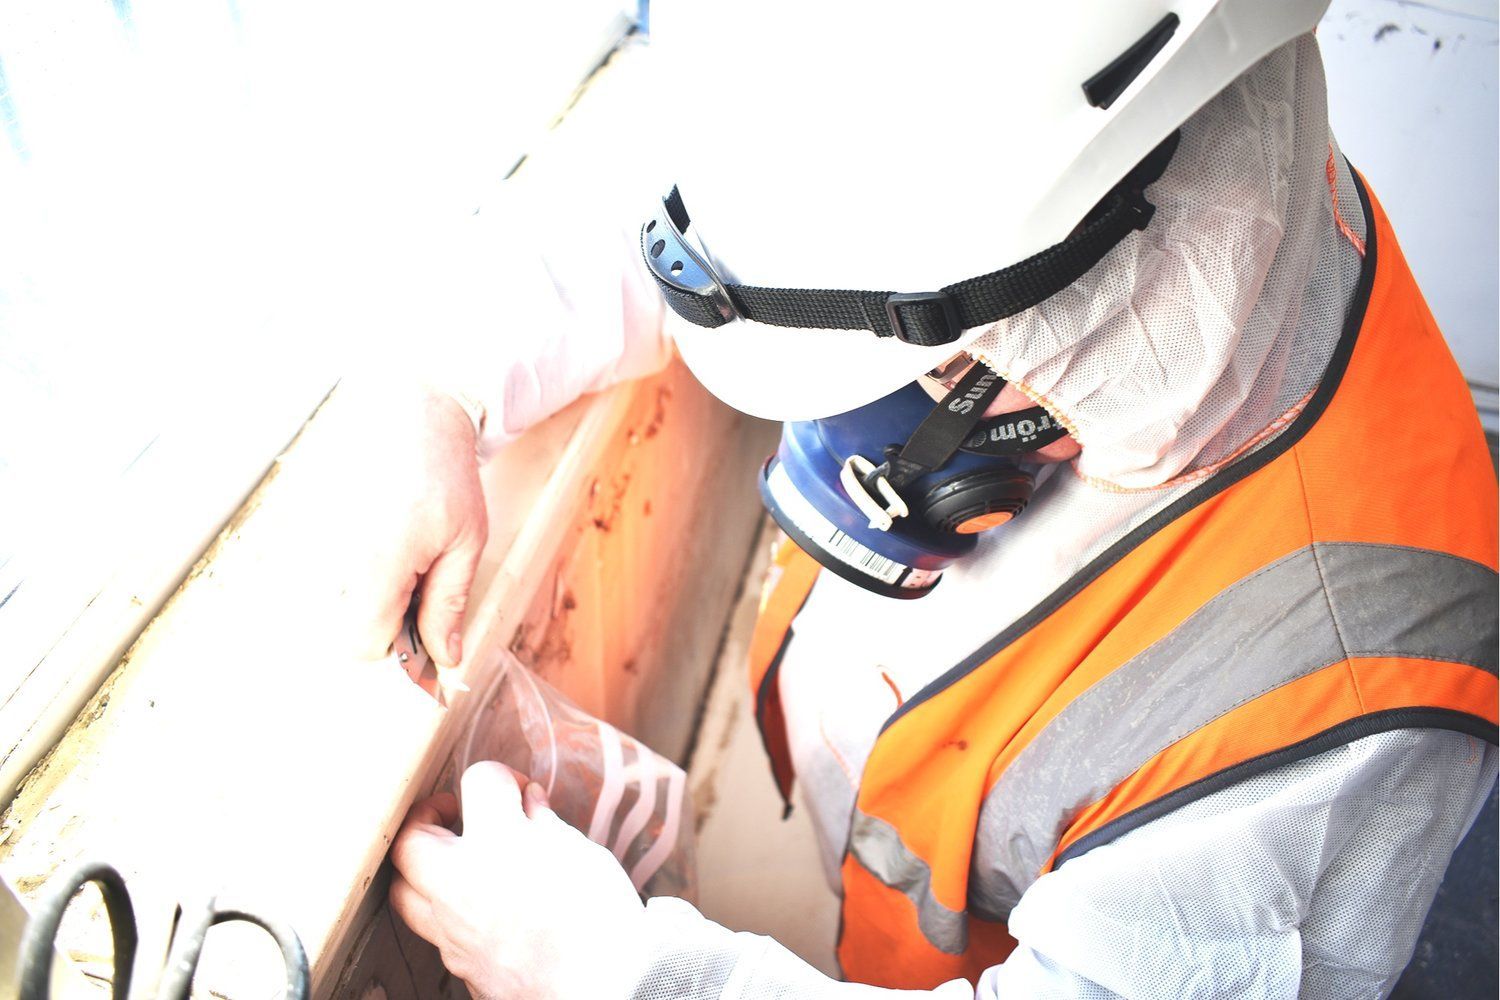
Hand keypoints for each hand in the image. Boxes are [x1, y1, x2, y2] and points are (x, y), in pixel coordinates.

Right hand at [321, 380, 488, 666]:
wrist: (411, 413)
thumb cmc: (444, 475)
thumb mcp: (466, 542)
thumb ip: (449, 604)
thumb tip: (443, 659)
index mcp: (378, 564)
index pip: (364, 646)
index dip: (396, 653)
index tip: (420, 639)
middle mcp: (334, 557)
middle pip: (342, 629)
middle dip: (380, 626)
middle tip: (416, 593)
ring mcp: (315, 542)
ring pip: (332, 604)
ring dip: (365, 599)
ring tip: (399, 560)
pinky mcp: (306, 529)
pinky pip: (322, 575)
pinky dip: (350, 575)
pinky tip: (378, 546)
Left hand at [390, 763, 650, 999]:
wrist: (606, 989)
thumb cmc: (601, 917)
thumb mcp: (582, 852)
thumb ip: (545, 823)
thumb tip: (529, 805)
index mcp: (497, 842)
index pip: (480, 781)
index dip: (502, 778)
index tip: (519, 791)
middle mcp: (460, 883)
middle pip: (412, 836)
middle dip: (432, 817)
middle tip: (461, 816)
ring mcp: (453, 931)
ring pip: (404, 890)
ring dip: (422, 867)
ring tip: (455, 861)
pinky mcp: (459, 966)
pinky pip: (432, 931)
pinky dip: (445, 910)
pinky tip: (478, 905)